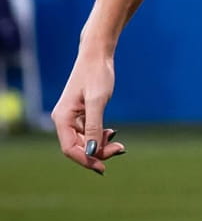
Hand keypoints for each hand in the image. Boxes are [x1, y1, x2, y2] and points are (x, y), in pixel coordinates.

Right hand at [51, 52, 124, 173]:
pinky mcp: (80, 112)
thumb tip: (91, 152)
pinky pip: (87, 131)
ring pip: (83, 140)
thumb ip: (94, 127)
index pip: (69, 149)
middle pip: (77, 146)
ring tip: (118, 141)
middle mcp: (63, 119)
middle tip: (120, 149)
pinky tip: (111, 133)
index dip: (86, 160)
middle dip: (97, 152)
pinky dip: (99, 135)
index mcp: (62, 118)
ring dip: (99, 144)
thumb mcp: (97, 101)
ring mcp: (71, 116)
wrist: (97, 53)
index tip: (104, 167)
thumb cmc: (96, 73)